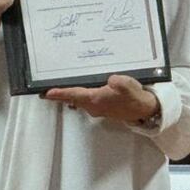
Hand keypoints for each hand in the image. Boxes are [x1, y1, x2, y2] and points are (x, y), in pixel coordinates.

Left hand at [43, 74, 159, 123]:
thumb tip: (110, 80)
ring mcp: (96, 107)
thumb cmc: (135, 96)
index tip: (47, 93)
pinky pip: (84, 100)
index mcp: (96, 99)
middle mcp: (93, 106)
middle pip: (72, 99)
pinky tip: (77, 89)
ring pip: (77, 100)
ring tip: (56, 90)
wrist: (144, 109)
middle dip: (59, 95)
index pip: (74, 94)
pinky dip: (77, 95)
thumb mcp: (128, 86)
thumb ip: (119, 83)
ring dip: (67, 95)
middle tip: (45, 91)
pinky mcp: (101, 106)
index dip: (60, 93)